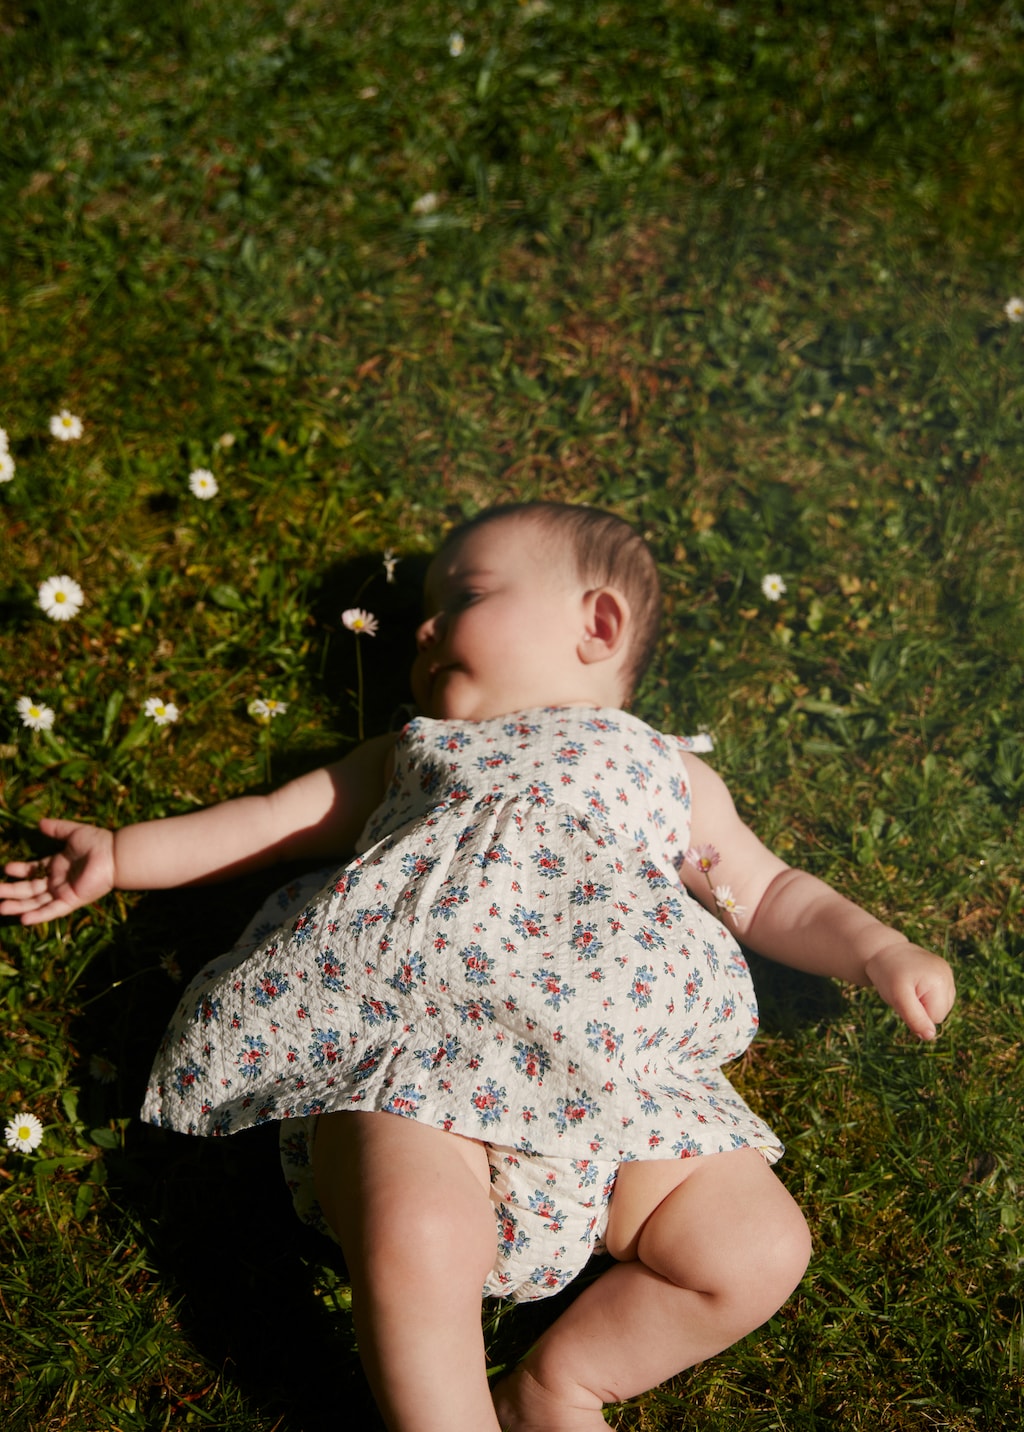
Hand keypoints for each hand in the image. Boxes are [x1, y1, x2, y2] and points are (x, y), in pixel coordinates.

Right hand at [0, 818, 115, 925]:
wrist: (114, 854)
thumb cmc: (97, 842)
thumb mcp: (72, 832)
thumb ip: (56, 828)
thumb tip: (39, 823)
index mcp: (58, 865)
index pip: (34, 870)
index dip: (20, 870)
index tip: (5, 868)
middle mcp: (58, 881)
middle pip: (29, 889)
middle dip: (11, 891)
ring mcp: (63, 892)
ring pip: (36, 902)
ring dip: (18, 906)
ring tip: (1, 908)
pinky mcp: (71, 900)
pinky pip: (52, 911)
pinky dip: (38, 916)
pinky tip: (22, 919)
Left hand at [862, 940, 955, 1040]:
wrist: (882, 950)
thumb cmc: (887, 974)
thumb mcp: (896, 997)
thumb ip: (914, 1017)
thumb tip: (930, 1036)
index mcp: (940, 981)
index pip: (934, 1018)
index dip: (916, 1013)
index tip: (904, 997)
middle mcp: (948, 976)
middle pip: (939, 1014)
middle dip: (919, 1008)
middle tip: (904, 992)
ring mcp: (947, 973)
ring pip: (938, 1007)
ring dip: (922, 1002)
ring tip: (909, 986)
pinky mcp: (943, 973)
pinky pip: (937, 997)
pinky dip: (925, 995)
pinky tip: (915, 983)